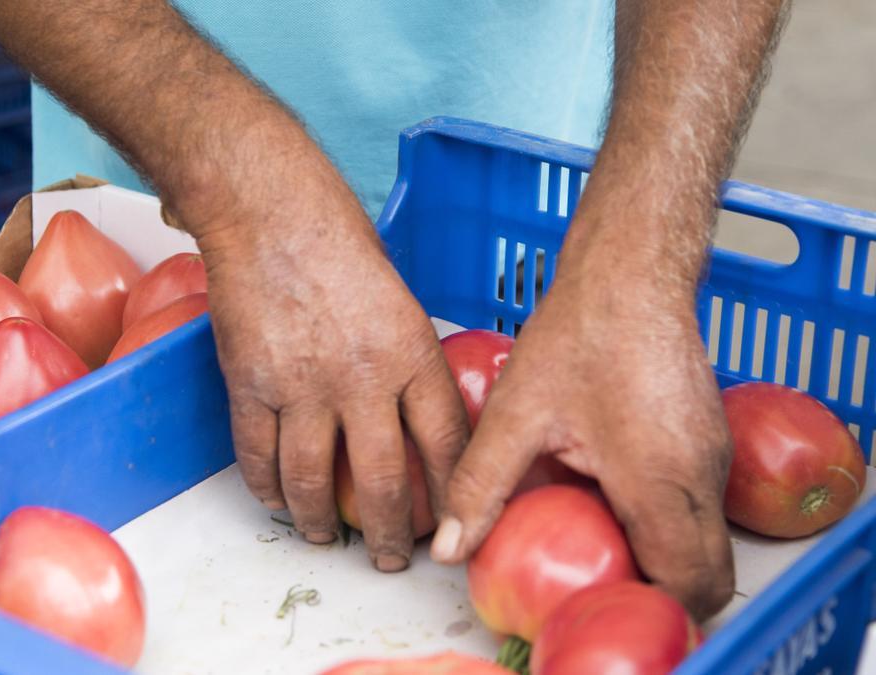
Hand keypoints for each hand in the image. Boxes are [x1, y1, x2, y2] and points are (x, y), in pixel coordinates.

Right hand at [196, 187, 467, 572]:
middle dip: (391, 534)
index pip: (445, 444)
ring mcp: (301, 384)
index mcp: (411, 353)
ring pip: (313, 482)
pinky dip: (266, 488)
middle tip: (393, 559)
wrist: (267, 210)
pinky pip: (257, 455)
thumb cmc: (337, 240)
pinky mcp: (250, 383)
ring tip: (328, 541)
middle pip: (382, 481)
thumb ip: (407, 361)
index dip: (451, 496)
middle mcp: (361, 377)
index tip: (451, 524)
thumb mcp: (400, 299)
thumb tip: (413, 416)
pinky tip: (276, 502)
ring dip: (321, 524)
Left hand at [429, 262, 734, 619]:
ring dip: (657, 559)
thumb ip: (481, 486)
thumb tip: (449, 547)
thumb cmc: (579, 333)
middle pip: (704, 577)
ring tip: (591, 544)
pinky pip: (695, 509)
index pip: (687, 586)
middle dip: (653, 592)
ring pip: (703, 543)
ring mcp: (714, 459)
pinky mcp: (708, 442)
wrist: (630, 270)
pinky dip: (661, 525)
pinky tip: (607, 501)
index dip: (644, 606)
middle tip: (590, 581)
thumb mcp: (516, 414)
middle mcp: (703, 478)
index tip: (594, 601)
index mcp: (662, 480)